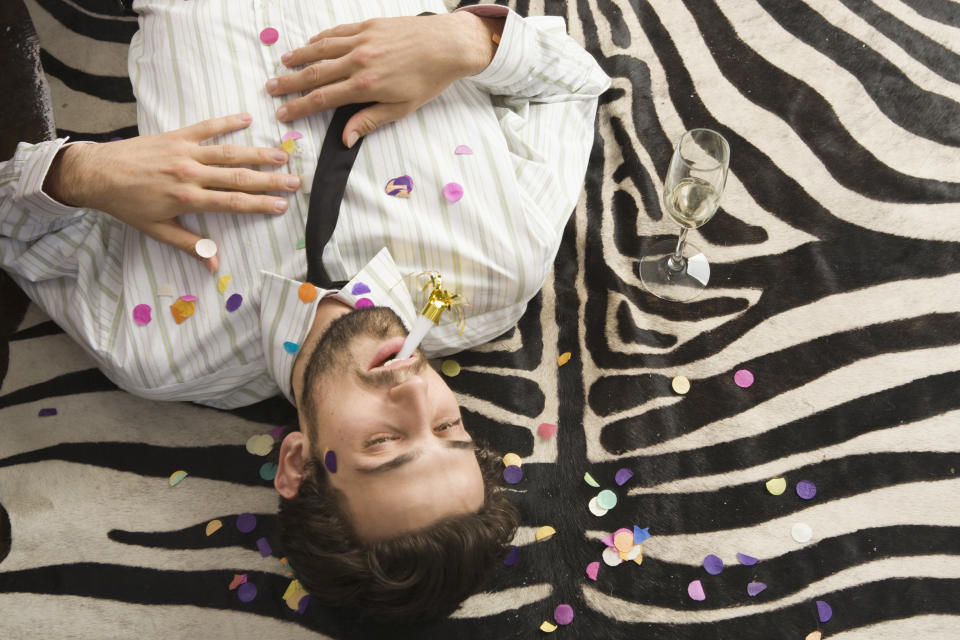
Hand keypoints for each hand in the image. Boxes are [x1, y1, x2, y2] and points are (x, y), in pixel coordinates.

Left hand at [45, 113, 300, 271]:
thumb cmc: (127, 205)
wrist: (97, 174)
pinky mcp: (176, 136)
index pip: (233, 203)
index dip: (261, 205)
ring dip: (258, 153)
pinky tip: (247, 118)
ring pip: (229, 152)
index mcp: (188, 198)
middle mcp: (190, 173)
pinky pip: (206, 127)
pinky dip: (227, 122)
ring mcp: (184, 151)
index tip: (282, 206)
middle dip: (270, 181)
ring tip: (282, 155)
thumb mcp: (157, 230)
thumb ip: (190, 245)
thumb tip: (214, 266)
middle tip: (295, 182)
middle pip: (239, 177)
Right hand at [267, 11, 501, 146]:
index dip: (299, 107)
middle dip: (289, 83)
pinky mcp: (368, 26)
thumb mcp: (401, 109)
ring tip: (283, 64)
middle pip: (314, 73)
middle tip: (270, 89)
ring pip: (321, 49)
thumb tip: (345, 140)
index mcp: (365, 85)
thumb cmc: (428, 80)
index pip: (322, 98)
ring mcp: (362, 40)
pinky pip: (337, 32)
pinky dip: (321, 39)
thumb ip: (369, 121)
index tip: (282, 112)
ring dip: (299, 57)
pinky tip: (311, 44)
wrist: (447, 45)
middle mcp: (358, 61)